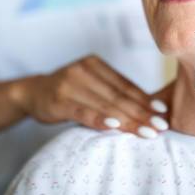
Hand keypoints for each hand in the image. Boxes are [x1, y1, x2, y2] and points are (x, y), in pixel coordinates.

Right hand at [10, 54, 171, 137]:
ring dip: (128, 120)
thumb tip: (150, 107)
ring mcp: (70, 83)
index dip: (144, 99)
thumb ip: (112, 91)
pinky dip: (100, 119)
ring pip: (105, 104)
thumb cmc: (68, 92)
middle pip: (118, 95)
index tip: (162, 112)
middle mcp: (83, 69)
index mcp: (94, 63)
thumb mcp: (90, 84)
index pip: (125, 85)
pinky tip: (115, 126)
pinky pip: (83, 111)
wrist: (32, 93)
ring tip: (146, 131)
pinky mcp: (58, 100)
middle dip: (141, 113)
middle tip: (160, 127)